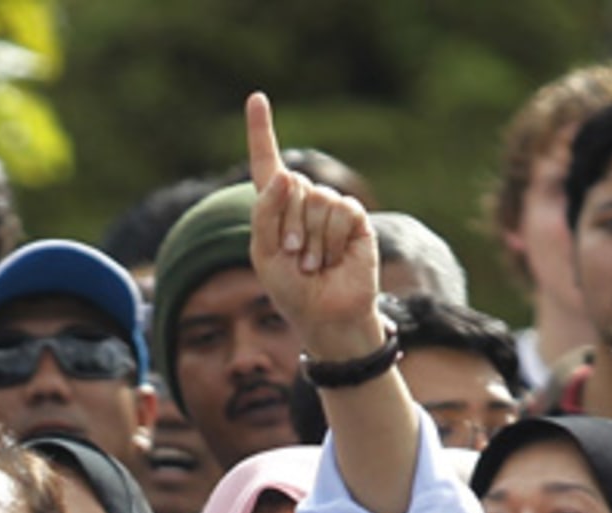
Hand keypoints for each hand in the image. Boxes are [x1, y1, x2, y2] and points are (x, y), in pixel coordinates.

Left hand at [245, 92, 380, 361]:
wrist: (325, 315)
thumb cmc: (291, 289)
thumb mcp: (264, 253)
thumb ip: (265, 212)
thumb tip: (286, 173)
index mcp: (275, 207)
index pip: (267, 162)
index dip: (261, 131)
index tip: (256, 98)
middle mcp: (304, 200)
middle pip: (291, 186)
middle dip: (289, 224)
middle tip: (295, 256)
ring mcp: (331, 207)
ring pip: (317, 200)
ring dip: (311, 239)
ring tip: (314, 263)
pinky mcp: (355, 219)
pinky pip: (341, 212)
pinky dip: (332, 240)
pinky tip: (333, 259)